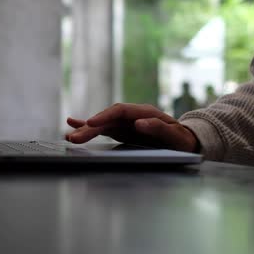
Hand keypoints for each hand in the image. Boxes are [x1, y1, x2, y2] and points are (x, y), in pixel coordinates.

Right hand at [65, 103, 198, 152]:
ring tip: (69, 137)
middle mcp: (131, 115)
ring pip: (101, 125)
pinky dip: (87, 126)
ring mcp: (125, 123)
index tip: (92, 123)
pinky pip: (101, 128)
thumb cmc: (181, 140)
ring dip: (84, 130)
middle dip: (89, 128)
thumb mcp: (176, 136)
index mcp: (145, 112)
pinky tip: (72, 125)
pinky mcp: (120, 130)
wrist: (184, 142)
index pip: (120, 111)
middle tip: (74, 138)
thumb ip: (158, 128)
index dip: (105, 116)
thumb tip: (139, 122)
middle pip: (106, 119)